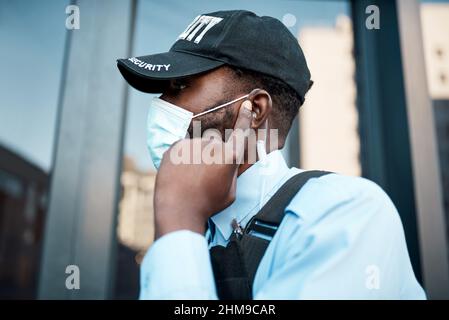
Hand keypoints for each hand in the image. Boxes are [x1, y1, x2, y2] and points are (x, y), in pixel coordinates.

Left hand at [153, 100, 252, 238]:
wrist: (178, 208)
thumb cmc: (207, 204)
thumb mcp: (230, 191)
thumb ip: (231, 171)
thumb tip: (229, 161)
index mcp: (230, 156)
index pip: (241, 130)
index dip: (245, 117)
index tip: (246, 105)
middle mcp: (213, 145)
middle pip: (216, 142)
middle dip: (213, 153)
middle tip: (205, 174)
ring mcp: (193, 143)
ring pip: (198, 145)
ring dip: (196, 156)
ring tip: (190, 176)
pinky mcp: (176, 146)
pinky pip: (183, 148)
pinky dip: (183, 158)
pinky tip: (180, 173)